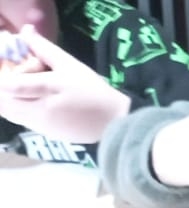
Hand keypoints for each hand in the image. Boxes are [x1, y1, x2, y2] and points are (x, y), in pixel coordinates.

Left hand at [0, 26, 127, 142]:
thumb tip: (26, 31)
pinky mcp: (44, 133)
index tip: (4, 68)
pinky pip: (19, 119)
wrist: (114, 121)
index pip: (9, 84)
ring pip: (8, 111)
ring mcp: (39, 124)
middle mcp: (38, 109)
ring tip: (17, 88)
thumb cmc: (93, 90)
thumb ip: (44, 49)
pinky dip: (16, 109)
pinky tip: (29, 101)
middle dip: (2, 87)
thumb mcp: (70, 65)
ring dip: (6, 100)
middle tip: (8, 76)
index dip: (2, 78)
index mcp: (47, 88)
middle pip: (4, 100)